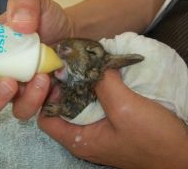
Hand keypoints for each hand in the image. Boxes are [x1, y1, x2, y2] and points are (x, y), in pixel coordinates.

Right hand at [0, 0, 72, 122]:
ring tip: (37, 78)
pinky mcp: (36, 98)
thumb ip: (23, 2)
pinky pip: (30, 110)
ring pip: (4, 111)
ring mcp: (17, 90)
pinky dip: (37, 100)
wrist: (71, 33)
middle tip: (5, 82)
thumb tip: (19, 24)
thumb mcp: (33, 1)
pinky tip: (49, 82)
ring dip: (18, 100)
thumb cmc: (47, 18)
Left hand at [39, 70, 187, 168]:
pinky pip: (96, 104)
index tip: (57, 75)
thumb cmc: (154, 139)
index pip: (46, 119)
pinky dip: (97, 89)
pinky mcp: (111, 124)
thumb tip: (94, 64)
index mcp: (79, 139)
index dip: (46, 97)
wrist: (181, 155)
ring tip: (86, 66)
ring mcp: (98, 130)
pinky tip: (103, 76)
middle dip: (65, 86)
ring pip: (80, 104)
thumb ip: (105, 84)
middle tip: (71, 65)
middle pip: (62, 109)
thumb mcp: (126, 109)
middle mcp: (84, 135)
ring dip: (83, 86)